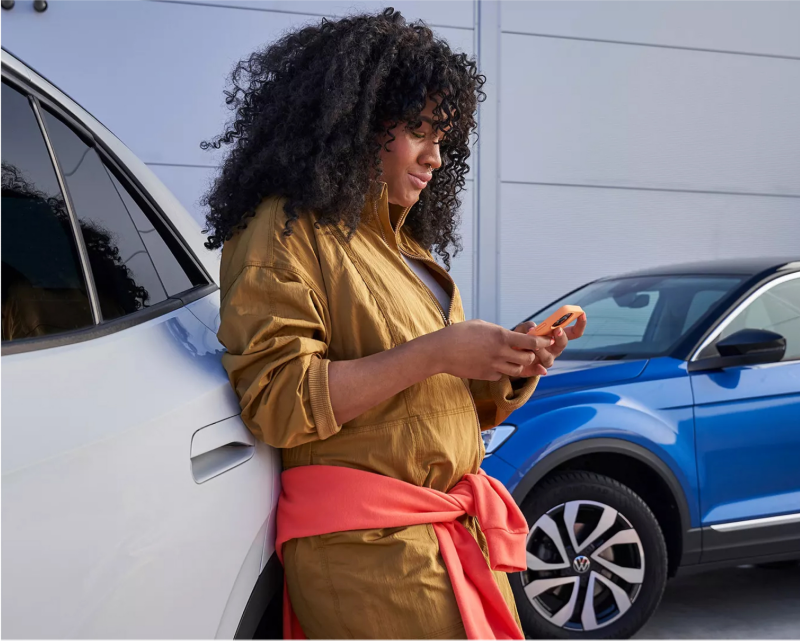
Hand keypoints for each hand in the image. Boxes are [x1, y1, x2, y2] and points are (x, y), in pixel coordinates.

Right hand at [430, 319, 553, 380]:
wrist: (441, 350)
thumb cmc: (459, 333)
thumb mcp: (482, 325)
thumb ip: (499, 332)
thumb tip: (511, 336)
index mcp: (501, 336)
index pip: (531, 341)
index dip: (542, 342)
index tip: (547, 341)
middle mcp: (500, 352)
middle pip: (528, 358)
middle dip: (531, 355)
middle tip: (527, 351)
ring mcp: (493, 366)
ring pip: (517, 370)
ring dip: (518, 365)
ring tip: (511, 358)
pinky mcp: (486, 376)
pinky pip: (501, 375)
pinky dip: (502, 371)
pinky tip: (494, 364)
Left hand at [513, 313, 586, 375]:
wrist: (511, 353)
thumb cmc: (521, 338)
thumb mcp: (523, 328)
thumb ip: (528, 326)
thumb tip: (533, 329)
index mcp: (556, 337)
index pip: (573, 332)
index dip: (580, 324)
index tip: (582, 314)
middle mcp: (555, 348)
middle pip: (563, 344)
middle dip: (561, 337)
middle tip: (557, 330)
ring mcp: (547, 359)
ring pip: (549, 358)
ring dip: (543, 351)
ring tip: (534, 347)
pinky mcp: (537, 369)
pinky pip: (540, 370)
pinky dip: (540, 370)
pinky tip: (540, 369)